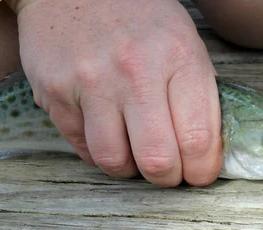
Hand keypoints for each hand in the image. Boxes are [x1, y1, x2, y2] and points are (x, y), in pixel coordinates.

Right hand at [6, 0, 221, 185]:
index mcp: (178, 58)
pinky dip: (101, 152)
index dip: (202, 171)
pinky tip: (109, 135)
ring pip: (115, 162)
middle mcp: (135, 71)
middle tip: (168, 172)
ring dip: (131, 169)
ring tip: (135, 153)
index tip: (199, 173)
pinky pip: (83, 149)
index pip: (198, 139)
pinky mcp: (56, 93)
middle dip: (167, 178)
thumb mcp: (183, 41)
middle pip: (157, 161)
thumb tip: (205, 151)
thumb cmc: (138, 18)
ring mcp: (91, 82)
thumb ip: (197, 94)